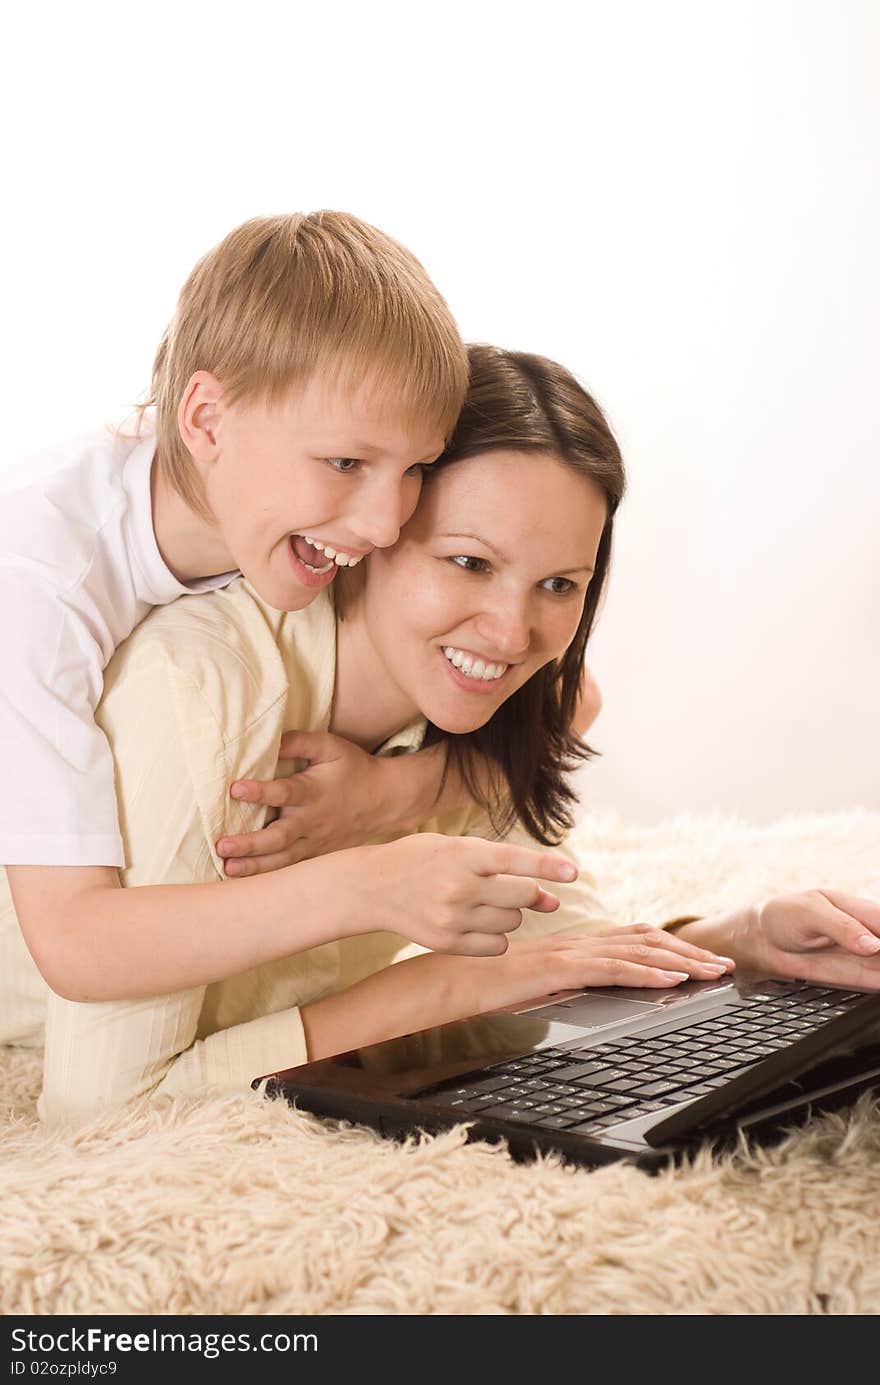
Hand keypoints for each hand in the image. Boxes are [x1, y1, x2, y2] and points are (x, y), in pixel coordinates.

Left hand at [218, 731, 389, 875]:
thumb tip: (268, 739)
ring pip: (283, 860)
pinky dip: (270, 877)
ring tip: (228, 868)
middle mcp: (312, 821)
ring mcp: (315, 843)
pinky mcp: (316, 855)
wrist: (384, 800)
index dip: (260, 791)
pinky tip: (247, 881)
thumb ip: (299, 742)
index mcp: (313, 792)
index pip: (284, 793)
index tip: (235, 788)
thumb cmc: (352, 769)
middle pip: (279, 837)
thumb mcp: (330, 748)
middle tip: (222, 845)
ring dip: (255, 866)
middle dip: (250, 844)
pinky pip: (291, 870)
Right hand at [347, 833, 580, 956]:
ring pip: (512, 923)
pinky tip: (476, 923)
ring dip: (508, 913)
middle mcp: (459, 887)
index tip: (573, 873)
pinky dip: (496, 937)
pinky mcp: (447, 943)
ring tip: (481, 902)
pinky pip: (497, 946)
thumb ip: (505, 869)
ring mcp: (452, 918)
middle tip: (513, 889)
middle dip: (528, 893)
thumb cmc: (422, 861)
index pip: (515, 860)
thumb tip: (552, 900)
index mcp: (463, 854)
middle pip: (522, 896)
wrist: (372, 886)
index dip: (548, 867)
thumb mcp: (459, 849)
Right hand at [502, 924, 735, 1004]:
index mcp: (578, 944)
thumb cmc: (493, 983)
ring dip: (680, 962)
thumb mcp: (541, 982)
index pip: (636, 938)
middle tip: (724, 966)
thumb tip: (595, 990)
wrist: (458, 979)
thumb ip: (569, 979)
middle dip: (690, 953)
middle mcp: (581, 942)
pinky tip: (671, 981)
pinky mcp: (563, 969)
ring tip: (711, 973)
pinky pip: (614, 970)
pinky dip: (647, 974)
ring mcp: (573, 953)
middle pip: (647, 941)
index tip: (703, 959)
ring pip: (638, 953)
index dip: (673, 946)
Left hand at [734, 889, 879, 988]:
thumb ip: (842, 927)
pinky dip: (878, 984)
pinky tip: (878, 983)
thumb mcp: (810, 912)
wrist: (761, 939)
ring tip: (879, 972)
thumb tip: (873, 944)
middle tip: (879, 961)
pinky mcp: (851, 976)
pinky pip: (873, 981)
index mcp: (857, 908)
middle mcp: (863, 932)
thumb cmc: (783, 916)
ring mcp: (859, 956)